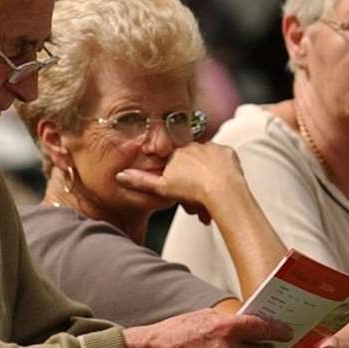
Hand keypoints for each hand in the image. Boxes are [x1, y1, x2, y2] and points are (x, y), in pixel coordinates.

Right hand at [115, 143, 245, 221]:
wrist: (222, 191)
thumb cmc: (191, 191)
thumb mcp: (161, 188)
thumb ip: (141, 181)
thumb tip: (120, 175)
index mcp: (177, 153)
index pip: (174, 161)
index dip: (177, 177)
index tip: (182, 189)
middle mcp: (194, 146)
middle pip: (191, 163)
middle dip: (193, 182)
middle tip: (196, 202)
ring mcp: (212, 148)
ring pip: (208, 162)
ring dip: (207, 177)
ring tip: (209, 197)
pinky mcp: (228, 153)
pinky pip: (224, 160)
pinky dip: (223, 171)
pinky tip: (221, 184)